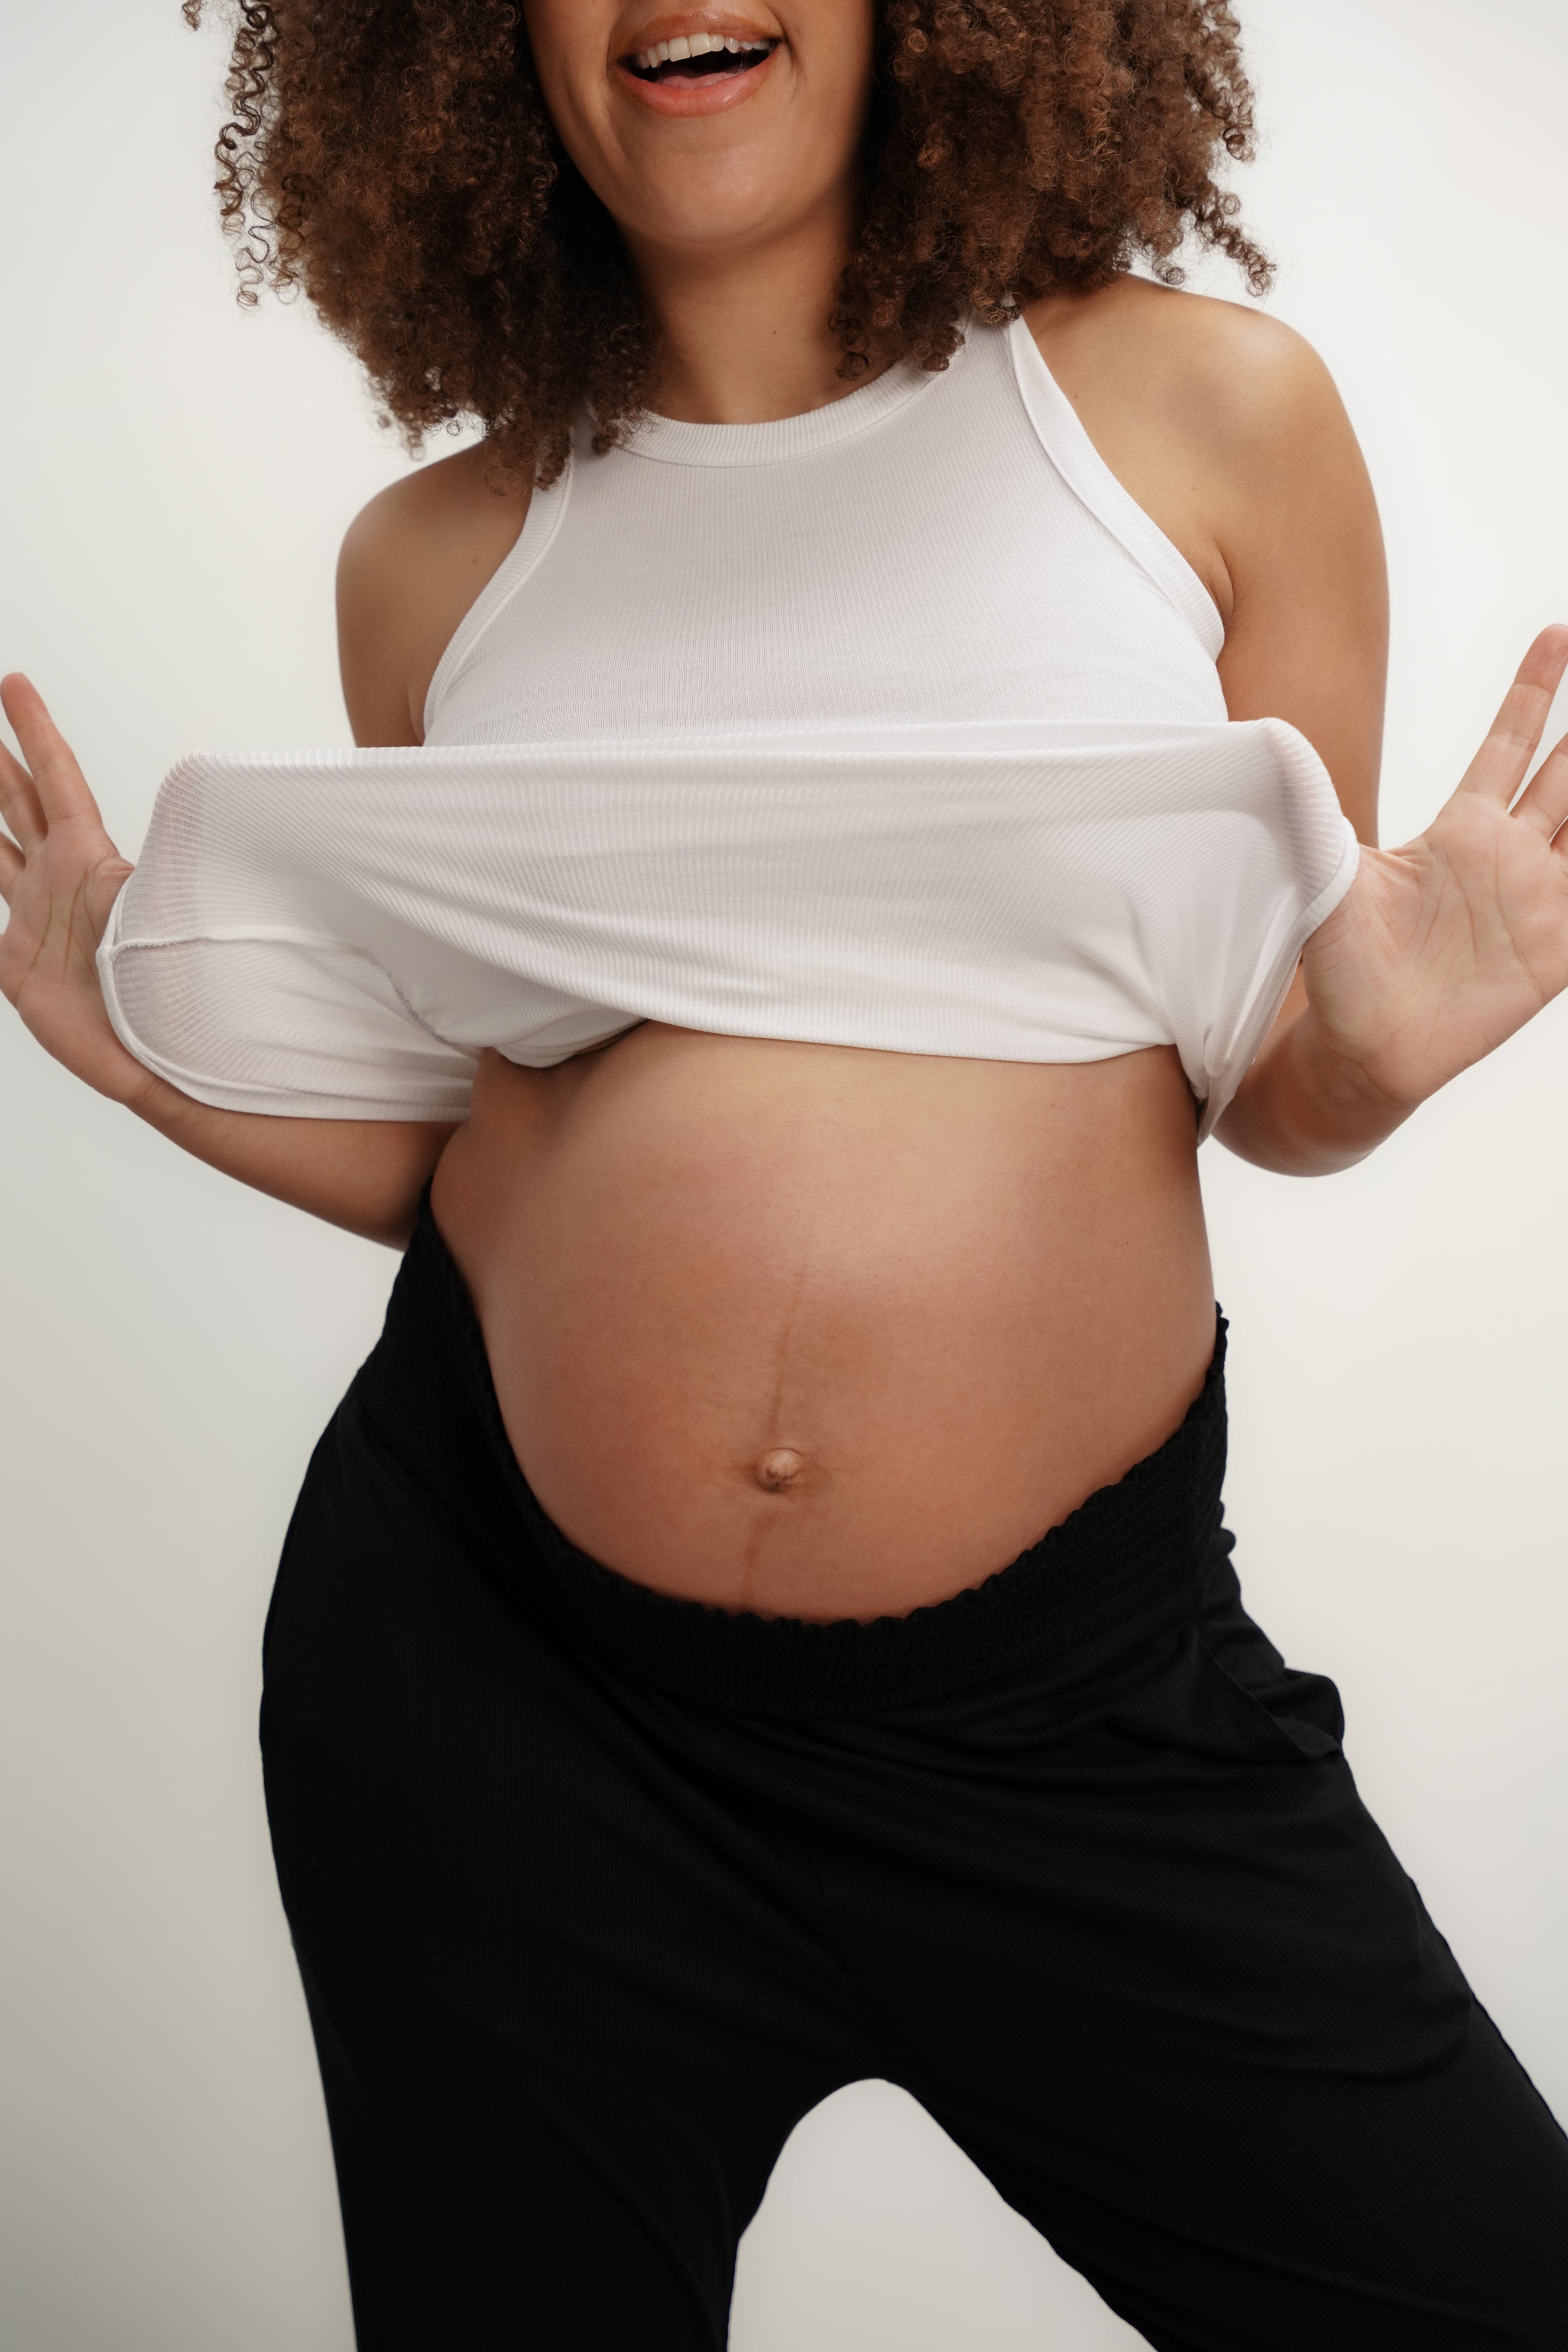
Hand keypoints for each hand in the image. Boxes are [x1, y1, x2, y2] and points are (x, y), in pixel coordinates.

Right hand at [0, 674, 151, 1106]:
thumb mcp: (178, 916)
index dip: (37, 732)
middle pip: (20, 804)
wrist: (152, 1055)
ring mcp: (35, 921)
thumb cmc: (171, 987)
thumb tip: (213, 801)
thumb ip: (183, 867)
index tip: (15, 684)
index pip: (59, 780)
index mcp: (92, 862)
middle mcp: (60, 883)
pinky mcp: (15, 965)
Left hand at [1303, 626, 1567, 1118]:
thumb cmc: (1338, 963)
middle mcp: (1509, 857)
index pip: (1509, 744)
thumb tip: (1268, 745)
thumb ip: (1307, 811)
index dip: (1534, 691)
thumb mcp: (1323, 876)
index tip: (1558, 635)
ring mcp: (1538, 904)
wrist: (1359, 1046)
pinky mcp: (1553, 955)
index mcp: (1461, 829)